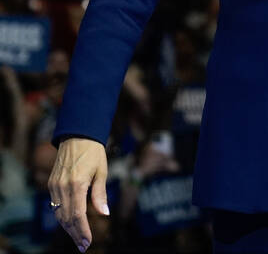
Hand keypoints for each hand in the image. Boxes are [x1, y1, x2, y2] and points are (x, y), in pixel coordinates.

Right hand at [48, 137, 108, 251]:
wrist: (77, 136)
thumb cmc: (93, 153)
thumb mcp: (102, 171)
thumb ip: (100, 194)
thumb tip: (104, 213)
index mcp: (77, 184)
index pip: (78, 215)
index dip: (82, 230)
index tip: (87, 242)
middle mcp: (63, 187)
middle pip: (67, 218)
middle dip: (75, 234)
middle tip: (83, 246)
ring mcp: (54, 186)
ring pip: (59, 214)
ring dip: (68, 228)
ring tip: (78, 238)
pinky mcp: (51, 184)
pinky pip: (55, 205)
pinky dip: (62, 216)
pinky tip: (70, 223)